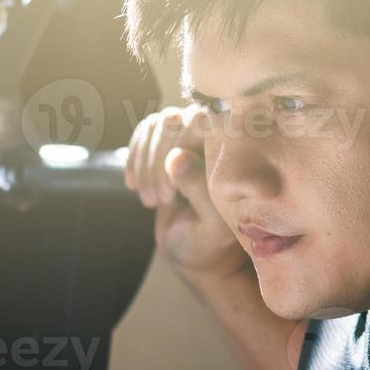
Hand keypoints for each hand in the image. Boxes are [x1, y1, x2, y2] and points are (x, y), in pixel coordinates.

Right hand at [125, 104, 251, 281]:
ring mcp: (190, 135)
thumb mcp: (209, 225)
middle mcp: (215, 138)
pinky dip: (134, 158)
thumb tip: (178, 156)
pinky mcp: (168, 142)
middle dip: (158, 163)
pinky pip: (145, 131)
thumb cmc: (207, 240)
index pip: (201, 123)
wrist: (190, 248)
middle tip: (160, 201)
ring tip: (152, 200)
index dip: (178, 151)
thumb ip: (199, 191)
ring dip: (145, 163)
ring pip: (157, 125)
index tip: (172, 193)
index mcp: (234, 153)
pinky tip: (134, 186)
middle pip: (174, 122)